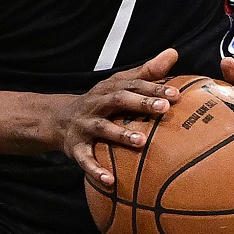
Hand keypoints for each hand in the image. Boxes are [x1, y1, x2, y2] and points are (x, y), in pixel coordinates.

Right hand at [58, 49, 180, 186]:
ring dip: (120, 134)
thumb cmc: (100, 102)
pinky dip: (95, 170)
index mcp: (109, 89)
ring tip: (141, 141)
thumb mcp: (119, 84)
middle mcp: (96, 105)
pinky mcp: (75, 147)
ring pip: (102, 128)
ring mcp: (85, 126)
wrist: (58, 119)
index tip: (176, 93)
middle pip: (118, 100)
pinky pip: (85, 159)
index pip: (133, 84)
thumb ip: (146, 71)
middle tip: (164, 108)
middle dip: (140, 103)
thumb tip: (173, 53)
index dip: (154, 87)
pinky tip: (110, 180)